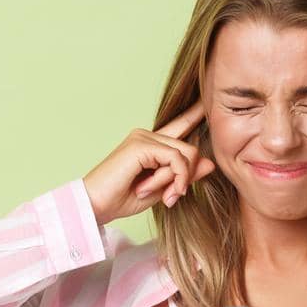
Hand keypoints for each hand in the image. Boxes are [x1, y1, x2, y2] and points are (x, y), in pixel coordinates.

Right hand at [82, 101, 217, 224]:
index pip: (180, 125)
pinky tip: (161, 192)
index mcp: (151, 144)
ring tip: (163, 197)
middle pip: (190, 148)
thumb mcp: (163, 189)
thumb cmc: (123, 199)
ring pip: (185, 154)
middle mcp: (147, 135)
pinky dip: (174, 178)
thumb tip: (211, 163)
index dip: (194, 114)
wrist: (96, 205)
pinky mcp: (141, 144)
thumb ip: (184, 175)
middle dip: (185, 177)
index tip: (207, 101)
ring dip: (178, 181)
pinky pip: (174, 159)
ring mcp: (143, 137)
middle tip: (171, 197)